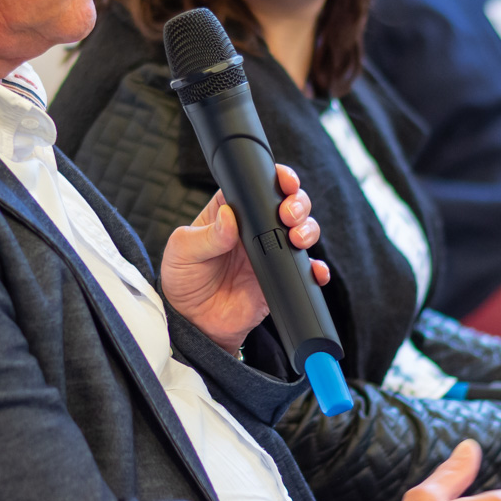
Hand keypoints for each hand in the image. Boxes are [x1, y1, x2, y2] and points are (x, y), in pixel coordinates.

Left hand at [160, 164, 328, 354]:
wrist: (195, 322)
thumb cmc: (184, 279)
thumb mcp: (183, 251)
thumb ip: (207, 236)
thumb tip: (228, 218)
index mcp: (229, 211)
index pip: (255, 186)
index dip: (275, 178)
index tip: (285, 182)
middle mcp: (254, 227)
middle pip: (287, 203)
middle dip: (298, 203)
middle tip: (289, 215)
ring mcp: (270, 251)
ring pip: (302, 230)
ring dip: (309, 229)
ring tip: (298, 239)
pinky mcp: (280, 276)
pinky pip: (307, 270)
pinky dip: (316, 269)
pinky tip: (314, 271)